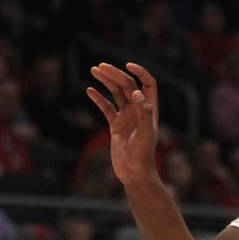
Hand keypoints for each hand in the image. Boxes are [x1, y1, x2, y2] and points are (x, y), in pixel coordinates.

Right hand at [86, 62, 161, 186]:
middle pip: (127, 85)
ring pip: (116, 93)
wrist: (134, 174)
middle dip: (115, 74)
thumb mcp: (145, 133)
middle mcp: (138, 110)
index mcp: (148, 109)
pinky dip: (98, 98)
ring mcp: (126, 117)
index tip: (127, 65)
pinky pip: (106, 108)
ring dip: (106, 81)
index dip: (140, 72)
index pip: (148, 84)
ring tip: (94, 70)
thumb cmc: (143, 155)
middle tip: (101, 66)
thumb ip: (143, 113)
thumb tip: (136, 92)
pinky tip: (89, 90)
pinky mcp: (116, 125)